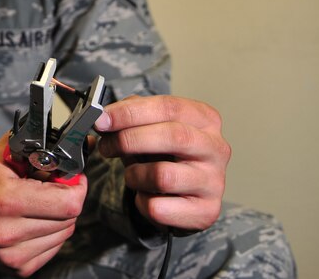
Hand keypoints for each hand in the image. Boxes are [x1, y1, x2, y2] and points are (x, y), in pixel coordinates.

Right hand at [0, 135, 86, 276]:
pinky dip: (49, 233)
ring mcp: (10, 256)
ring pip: (64, 234)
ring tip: (36, 204)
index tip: (71, 178)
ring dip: (59, 218)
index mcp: (6, 200)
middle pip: (69, 219)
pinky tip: (32, 221)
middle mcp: (6, 233)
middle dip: (66, 200)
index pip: (69, 203)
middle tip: (49, 188)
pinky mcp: (16, 269)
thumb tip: (89, 142)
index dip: (76, 187)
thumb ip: (47, 144)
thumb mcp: (8, 151)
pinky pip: (53, 249)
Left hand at [94, 95, 230, 232]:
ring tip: (132, 175)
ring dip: (135, 175)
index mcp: (205, 119)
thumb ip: (132, 116)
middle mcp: (216, 148)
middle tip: (106, 146)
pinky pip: (159, 207)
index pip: (169, 107)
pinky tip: (145, 195)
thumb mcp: (153, 127)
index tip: (102, 119)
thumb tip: (104, 117)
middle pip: (172, 136)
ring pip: (163, 176)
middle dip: (130, 139)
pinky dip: (141, 202)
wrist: (185, 195)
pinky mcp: (206, 211)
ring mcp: (214, 182)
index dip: (131, 112)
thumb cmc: (167, 154)